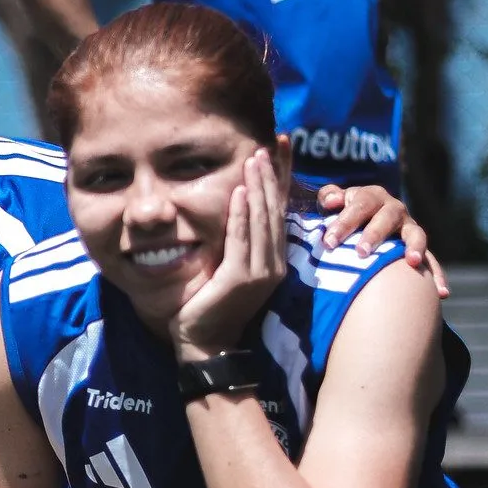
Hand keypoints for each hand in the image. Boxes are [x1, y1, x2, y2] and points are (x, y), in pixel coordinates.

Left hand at [169, 150, 287, 360]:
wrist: (205, 342)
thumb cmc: (212, 304)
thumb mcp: (229, 267)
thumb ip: (237, 241)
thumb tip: (233, 205)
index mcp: (273, 259)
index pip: (280, 210)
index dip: (283, 178)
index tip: (281, 148)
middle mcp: (274, 263)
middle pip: (275, 210)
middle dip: (274, 175)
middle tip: (270, 144)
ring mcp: (260, 272)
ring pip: (262, 221)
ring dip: (258, 187)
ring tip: (254, 159)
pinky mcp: (240, 279)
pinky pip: (241, 239)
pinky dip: (240, 214)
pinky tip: (238, 192)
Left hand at [315, 183, 448, 298]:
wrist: (364, 219)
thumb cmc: (344, 213)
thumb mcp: (334, 202)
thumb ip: (329, 197)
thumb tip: (332, 201)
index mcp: (372, 196)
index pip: (359, 205)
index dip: (344, 222)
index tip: (329, 241)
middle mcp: (394, 209)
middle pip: (387, 218)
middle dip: (374, 234)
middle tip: (361, 252)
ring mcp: (408, 227)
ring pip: (415, 234)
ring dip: (414, 247)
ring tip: (412, 262)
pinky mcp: (418, 247)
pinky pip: (431, 260)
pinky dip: (437, 275)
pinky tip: (441, 292)